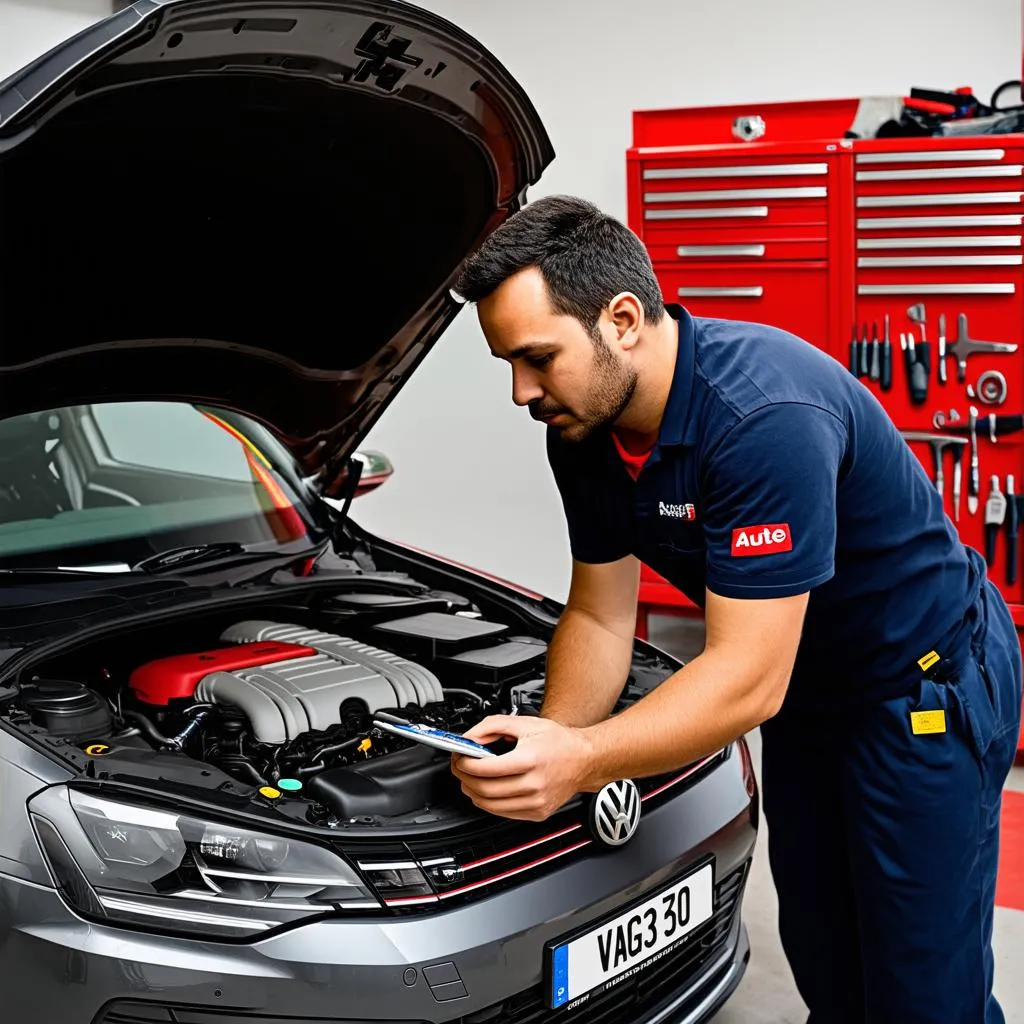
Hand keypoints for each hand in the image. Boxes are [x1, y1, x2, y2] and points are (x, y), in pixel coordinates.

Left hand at [451, 715, 597, 821]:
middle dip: (464, 778)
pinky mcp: (537, 813)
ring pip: (490, 805)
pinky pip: (503, 813)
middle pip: (485, 789)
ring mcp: (536, 802)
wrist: (584, 760)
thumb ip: (493, 726)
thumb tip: (470, 738)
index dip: (465, 763)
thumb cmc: (559, 742)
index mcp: (530, 760)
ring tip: (469, 779)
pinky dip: (488, 803)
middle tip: (459, 766)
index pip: (486, 768)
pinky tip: (486, 790)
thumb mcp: (525, 723)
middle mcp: (534, 785)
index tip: (459, 756)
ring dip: (472, 792)